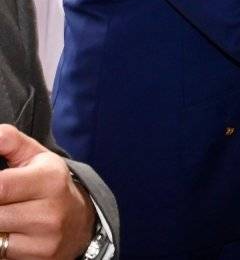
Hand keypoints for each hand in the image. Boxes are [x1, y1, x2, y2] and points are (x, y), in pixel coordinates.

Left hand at [0, 124, 95, 259]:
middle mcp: (49, 212)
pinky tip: (7, 231)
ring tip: (4, 212)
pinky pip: (0, 253)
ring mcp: (43, 241)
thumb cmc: (49, 184)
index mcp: (49, 180)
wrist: (81, 222)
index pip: (0, 187)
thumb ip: (9, 141)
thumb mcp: (36, 157)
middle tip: (1, 200)